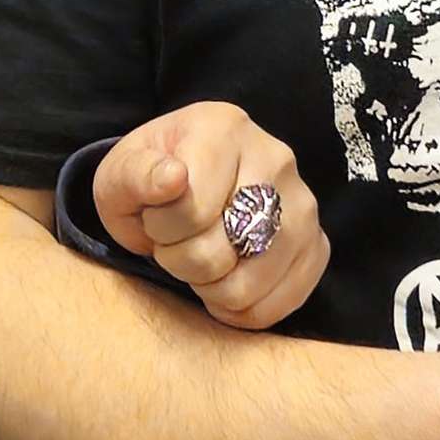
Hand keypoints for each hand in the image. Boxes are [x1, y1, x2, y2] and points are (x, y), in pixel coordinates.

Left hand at [92, 104, 328, 331]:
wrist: (186, 184)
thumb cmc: (150, 182)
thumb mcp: (122, 174)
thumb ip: (136, 175)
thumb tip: (173, 179)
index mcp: (224, 129)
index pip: (194, 210)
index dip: (162, 231)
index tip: (155, 219)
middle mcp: (276, 159)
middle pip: (223, 250)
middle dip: (183, 261)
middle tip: (176, 245)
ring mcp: (303, 204)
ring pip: (249, 284)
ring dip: (210, 289)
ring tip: (201, 262)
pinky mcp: (316, 245)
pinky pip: (282, 303)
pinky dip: (243, 310)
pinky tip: (224, 286)